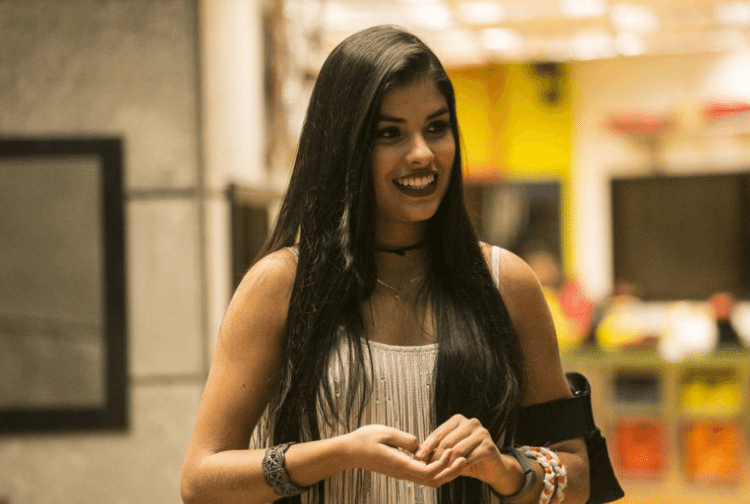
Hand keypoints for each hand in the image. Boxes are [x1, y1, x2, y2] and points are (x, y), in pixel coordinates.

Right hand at [344, 424, 466, 486]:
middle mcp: (403, 472)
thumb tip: (420, 445)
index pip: (427, 472)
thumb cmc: (365, 439)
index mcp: (400, 464)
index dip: (443, 464)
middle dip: (451, 472)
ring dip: (445, 471)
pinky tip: (442, 457)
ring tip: (458, 459)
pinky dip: (436, 469)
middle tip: (464, 458)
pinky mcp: (402, 470)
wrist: (350, 451)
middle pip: (432, 481)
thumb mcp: (385, 432)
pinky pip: (423, 475)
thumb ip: (405, 439)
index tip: (451, 450)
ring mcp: (402, 473)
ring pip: (429, 480)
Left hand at [416, 415, 516, 487]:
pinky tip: (455, 472)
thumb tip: (416, 452)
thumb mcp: (449, 451)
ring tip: (440, 471)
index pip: (438, 433)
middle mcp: (471, 422)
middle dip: (436, 456)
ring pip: (457, 450)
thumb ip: (436, 448)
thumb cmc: (466, 457)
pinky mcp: (489, 446)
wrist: (490, 467)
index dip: (427, 446)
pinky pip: (469, 458)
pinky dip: (460, 466)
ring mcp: (482, 433)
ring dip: (447, 463)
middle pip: (447, 442)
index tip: (417, 457)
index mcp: (459, 419)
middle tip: (427, 468)